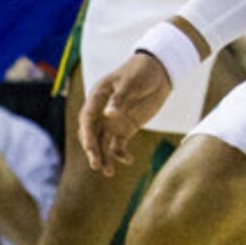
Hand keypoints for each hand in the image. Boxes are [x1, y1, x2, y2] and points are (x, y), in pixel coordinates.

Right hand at [81, 50, 174, 173]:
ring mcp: (112, 122)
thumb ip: (120, 98)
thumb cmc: (141, 72)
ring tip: (108, 173)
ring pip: (102, 143)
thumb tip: (109, 114)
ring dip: (103, 157)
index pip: (87, 117)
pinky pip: (118, 145)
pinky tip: (128, 160)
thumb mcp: (131, 82)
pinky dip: (120, 154)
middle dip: (92, 150)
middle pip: (91, 134)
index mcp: (97, 97)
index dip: (86, 133)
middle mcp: (101, 112)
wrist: (159, 71)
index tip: (89, 146)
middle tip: (96, 164)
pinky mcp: (125, 128)